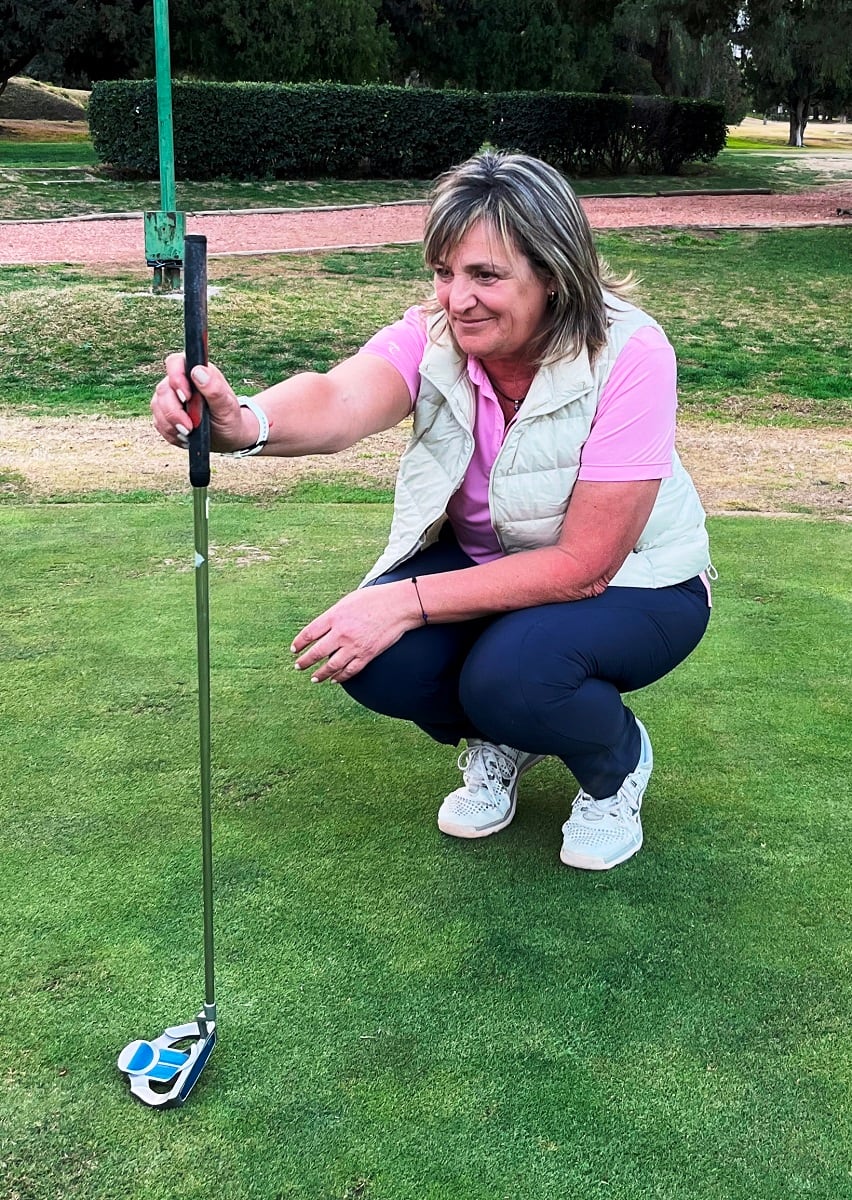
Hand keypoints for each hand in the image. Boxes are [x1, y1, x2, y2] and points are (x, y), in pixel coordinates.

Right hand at [150, 356, 258, 451]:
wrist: (227, 436)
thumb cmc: (229, 417)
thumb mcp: (227, 406)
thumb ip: (214, 388)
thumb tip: (198, 372)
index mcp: (195, 371)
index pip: (175, 363)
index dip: (176, 378)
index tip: (187, 398)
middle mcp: (179, 381)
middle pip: (163, 390)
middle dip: (174, 412)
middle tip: (189, 428)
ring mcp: (169, 398)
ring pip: (157, 407)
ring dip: (172, 425)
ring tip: (189, 434)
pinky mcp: (164, 414)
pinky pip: (159, 423)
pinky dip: (171, 433)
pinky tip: (185, 437)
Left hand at [291, 582, 421, 682]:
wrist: (399, 606)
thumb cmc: (375, 598)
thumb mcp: (348, 601)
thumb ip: (334, 615)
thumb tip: (324, 626)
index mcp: (334, 616)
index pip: (310, 633)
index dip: (299, 643)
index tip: (294, 649)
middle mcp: (341, 633)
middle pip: (317, 652)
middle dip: (305, 661)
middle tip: (298, 666)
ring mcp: (354, 646)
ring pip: (332, 665)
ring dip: (320, 673)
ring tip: (314, 678)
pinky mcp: (367, 654)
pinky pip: (350, 670)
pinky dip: (341, 677)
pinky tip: (335, 680)